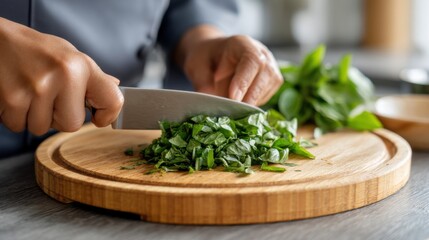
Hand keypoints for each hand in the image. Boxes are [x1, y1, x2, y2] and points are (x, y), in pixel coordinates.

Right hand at [0, 18, 123, 134]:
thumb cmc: (34, 49)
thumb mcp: (69, 55)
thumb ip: (91, 76)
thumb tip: (115, 87)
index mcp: (82, 65)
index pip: (113, 101)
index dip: (108, 115)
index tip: (99, 117)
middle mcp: (64, 75)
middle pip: (72, 124)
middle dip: (59, 116)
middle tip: (49, 96)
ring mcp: (38, 88)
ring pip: (42, 128)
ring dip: (34, 116)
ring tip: (30, 92)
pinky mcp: (13, 98)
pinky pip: (19, 125)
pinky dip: (15, 116)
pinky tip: (16, 95)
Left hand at [176, 25, 282, 105]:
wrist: (213, 57)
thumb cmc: (206, 58)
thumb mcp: (196, 65)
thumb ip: (201, 79)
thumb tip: (207, 95)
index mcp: (242, 44)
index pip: (252, 60)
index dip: (244, 80)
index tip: (233, 98)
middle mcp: (261, 53)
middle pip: (266, 74)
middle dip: (250, 96)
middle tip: (233, 112)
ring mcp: (269, 67)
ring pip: (268, 88)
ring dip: (251, 102)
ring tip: (233, 109)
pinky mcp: (271, 82)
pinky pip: (266, 96)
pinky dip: (253, 104)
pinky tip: (239, 106)